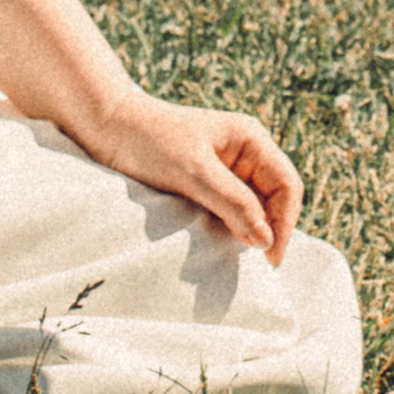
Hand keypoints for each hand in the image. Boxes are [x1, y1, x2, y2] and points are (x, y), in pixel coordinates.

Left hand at [93, 90, 301, 261]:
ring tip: (238, 258)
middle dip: (269, 230)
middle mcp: (245, 153)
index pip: (287, 185)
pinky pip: (231, 210)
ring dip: (249, 231)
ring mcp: (228, 169)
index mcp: (250, 140)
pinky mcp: (208, 183)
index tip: (268, 258)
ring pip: (254, 207)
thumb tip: (266, 240)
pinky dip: (230, 228)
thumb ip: (233, 203)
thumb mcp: (192, 173)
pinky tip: (220, 244)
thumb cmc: (149, 142)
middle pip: (275, 198)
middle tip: (256, 267)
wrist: (106, 127)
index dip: (285, 223)